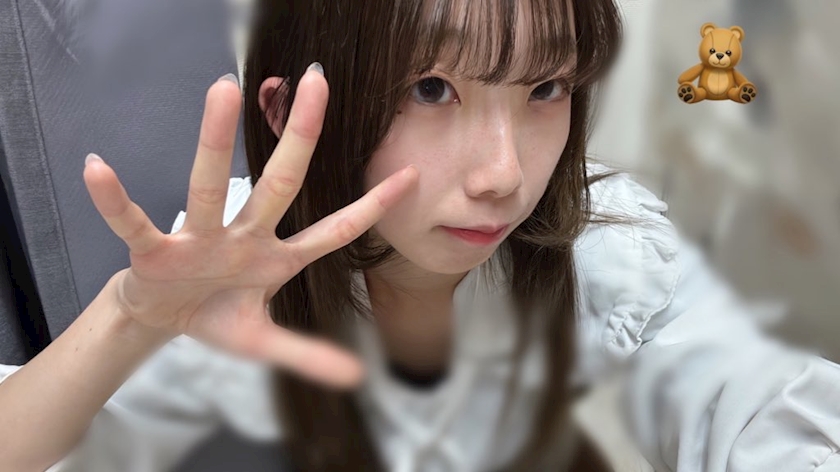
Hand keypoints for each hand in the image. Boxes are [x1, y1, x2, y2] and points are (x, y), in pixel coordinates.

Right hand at [82, 68, 417, 388]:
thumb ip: (308, 355)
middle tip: (317, 82)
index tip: (411, 174)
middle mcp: (243, 236)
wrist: (162, 319)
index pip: (335, 230)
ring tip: (223, 90)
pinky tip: (98, 169)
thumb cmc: (216, 315)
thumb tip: (357, 378)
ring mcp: (199, 239)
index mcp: (276, 258)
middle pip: (278, 184)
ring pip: (210, 187)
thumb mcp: (264, 340)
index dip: (372, 207)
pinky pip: (134, 222)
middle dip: (299, 137)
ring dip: (215, 142)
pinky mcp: (154, 252)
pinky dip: (114, 200)